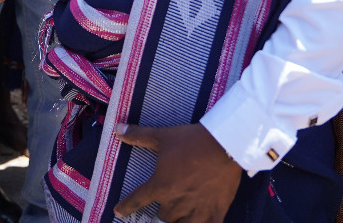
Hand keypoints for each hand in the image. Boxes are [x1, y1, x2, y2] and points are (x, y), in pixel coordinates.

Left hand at [112, 123, 241, 222]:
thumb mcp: (163, 136)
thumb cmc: (192, 141)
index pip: (137, 201)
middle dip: (158, 217)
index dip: (125, 207)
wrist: (224, 146)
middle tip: (159, 213)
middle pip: (161, 219)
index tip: (118, 212)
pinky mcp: (215, 214)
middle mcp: (175, 203)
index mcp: (160, 186)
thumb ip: (139, 135)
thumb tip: (117, 128)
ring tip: (175, 220)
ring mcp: (195, 211)